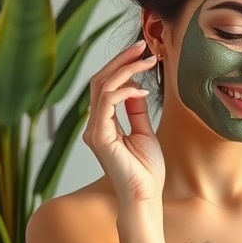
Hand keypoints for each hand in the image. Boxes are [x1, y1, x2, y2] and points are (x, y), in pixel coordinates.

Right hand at [83, 40, 164, 204]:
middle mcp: (94, 125)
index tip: (142, 55)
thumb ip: (135, 111)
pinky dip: (125, 90)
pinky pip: (107, 103)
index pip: (105, 87)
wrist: (145, 196)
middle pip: (100, 81)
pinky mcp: (99, 137)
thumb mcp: (144, 132)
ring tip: (147, 61)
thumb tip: (136, 88)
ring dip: (125, 69)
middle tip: (143, 47)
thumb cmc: (146, 170)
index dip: (121, 67)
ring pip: (102, 87)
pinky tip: (142, 90)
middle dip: (121, 61)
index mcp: (103, 124)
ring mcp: (94, 131)